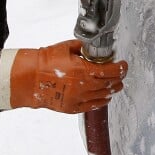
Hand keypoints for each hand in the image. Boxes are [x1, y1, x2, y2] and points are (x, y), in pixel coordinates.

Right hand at [10, 40, 126, 113]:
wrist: (30, 78)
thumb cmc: (46, 61)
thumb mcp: (67, 47)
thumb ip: (83, 47)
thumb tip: (94, 46)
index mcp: (84, 70)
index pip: (110, 71)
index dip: (120, 69)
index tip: (124, 65)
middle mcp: (84, 86)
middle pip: (109, 84)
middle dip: (118, 79)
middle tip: (120, 74)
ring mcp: (78, 98)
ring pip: (103, 96)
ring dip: (111, 90)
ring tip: (115, 85)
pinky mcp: (72, 108)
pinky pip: (93, 106)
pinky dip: (101, 101)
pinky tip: (105, 97)